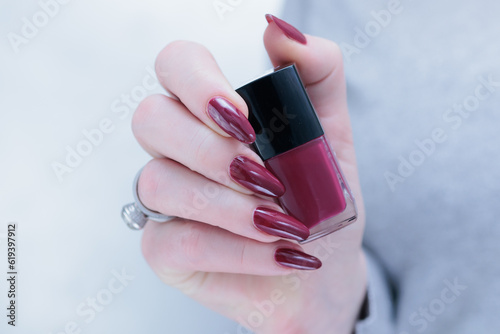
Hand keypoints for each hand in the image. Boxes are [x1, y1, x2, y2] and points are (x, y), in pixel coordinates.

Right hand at [132, 15, 366, 333]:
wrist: (327, 265)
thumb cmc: (322, 198)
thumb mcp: (332, 131)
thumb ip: (316, 73)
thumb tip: (278, 29)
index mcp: (211, 112)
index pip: (174, 65)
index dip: (198, 82)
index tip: (245, 119)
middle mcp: (178, 149)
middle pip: (150, 119)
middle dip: (212, 150)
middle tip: (267, 178)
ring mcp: (165, 200)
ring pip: (160, 183)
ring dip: (230, 206)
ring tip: (284, 223)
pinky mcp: (164, 250)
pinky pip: (176, 242)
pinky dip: (237, 251)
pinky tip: (279, 254)